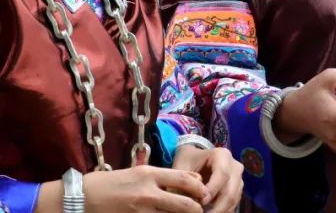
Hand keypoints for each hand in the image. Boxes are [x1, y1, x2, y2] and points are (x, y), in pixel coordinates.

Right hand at [84, 165, 205, 212]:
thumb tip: (193, 180)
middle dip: (197, 210)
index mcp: (150, 174)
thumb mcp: (140, 172)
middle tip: (201, 211)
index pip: (184, 179)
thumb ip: (165, 176)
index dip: (200, 188)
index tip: (206, 193)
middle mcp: (147, 192)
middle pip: (183, 204)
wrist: (83, 197)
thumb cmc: (113, 182)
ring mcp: (140, 210)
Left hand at [172, 145, 243, 212]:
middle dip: (217, 207)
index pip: (222, 174)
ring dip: (220, 211)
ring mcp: (238, 178)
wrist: (195, 157)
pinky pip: (232, 204)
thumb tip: (188, 201)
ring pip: (233, 199)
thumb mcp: (181, 166)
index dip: (212, 190)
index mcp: (222, 155)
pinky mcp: (236, 189)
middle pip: (231, 190)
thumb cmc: (188, 160)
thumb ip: (183, 182)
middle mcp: (234, 166)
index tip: (200, 203)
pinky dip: (222, 211)